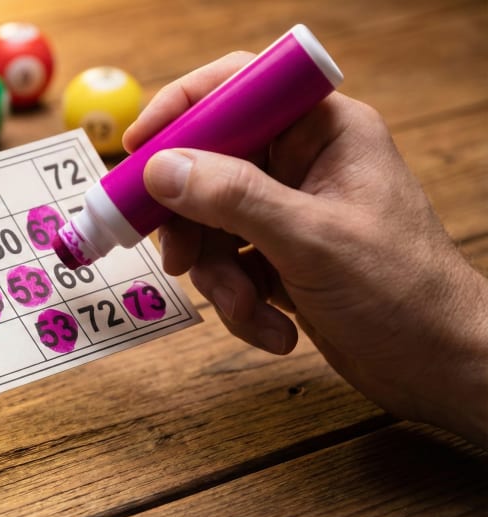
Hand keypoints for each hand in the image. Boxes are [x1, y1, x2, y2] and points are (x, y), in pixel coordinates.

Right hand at [126, 52, 487, 446]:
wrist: (439, 366)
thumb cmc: (403, 293)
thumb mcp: (311, 241)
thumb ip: (233, 199)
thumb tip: (162, 168)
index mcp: (323, 131)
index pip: (238, 89)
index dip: (182, 109)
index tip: (137, 150)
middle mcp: (303, 163)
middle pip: (209, 166)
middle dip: (192, 222)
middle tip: (179, 259)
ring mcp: (290, 211)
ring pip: (212, 225)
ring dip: (220, 277)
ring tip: (248, 310)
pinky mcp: (281, 256)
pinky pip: (230, 265)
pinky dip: (240, 302)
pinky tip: (275, 329)